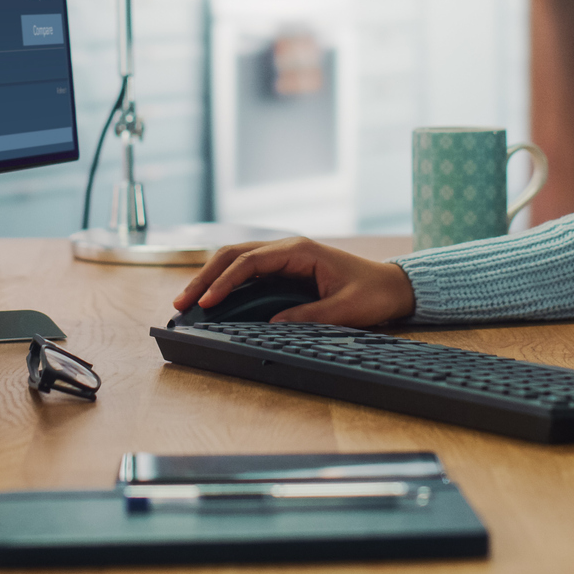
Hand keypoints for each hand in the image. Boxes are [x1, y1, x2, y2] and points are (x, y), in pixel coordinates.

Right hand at [173, 238, 416, 326]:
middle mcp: (287, 249)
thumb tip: (272, 325)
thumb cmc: (372, 293)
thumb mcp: (344, 310)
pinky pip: (248, 272)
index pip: (251, 260)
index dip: (225, 280)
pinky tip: (211, 299)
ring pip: (236, 261)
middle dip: (205, 277)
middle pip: (234, 255)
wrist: (392, 286)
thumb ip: (308, 316)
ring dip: (211, 278)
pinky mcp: (283, 270)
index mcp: (300, 251)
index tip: (207, 301)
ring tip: (187, 301)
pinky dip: (226, 283)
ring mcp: (284, 258)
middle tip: (181, 302)